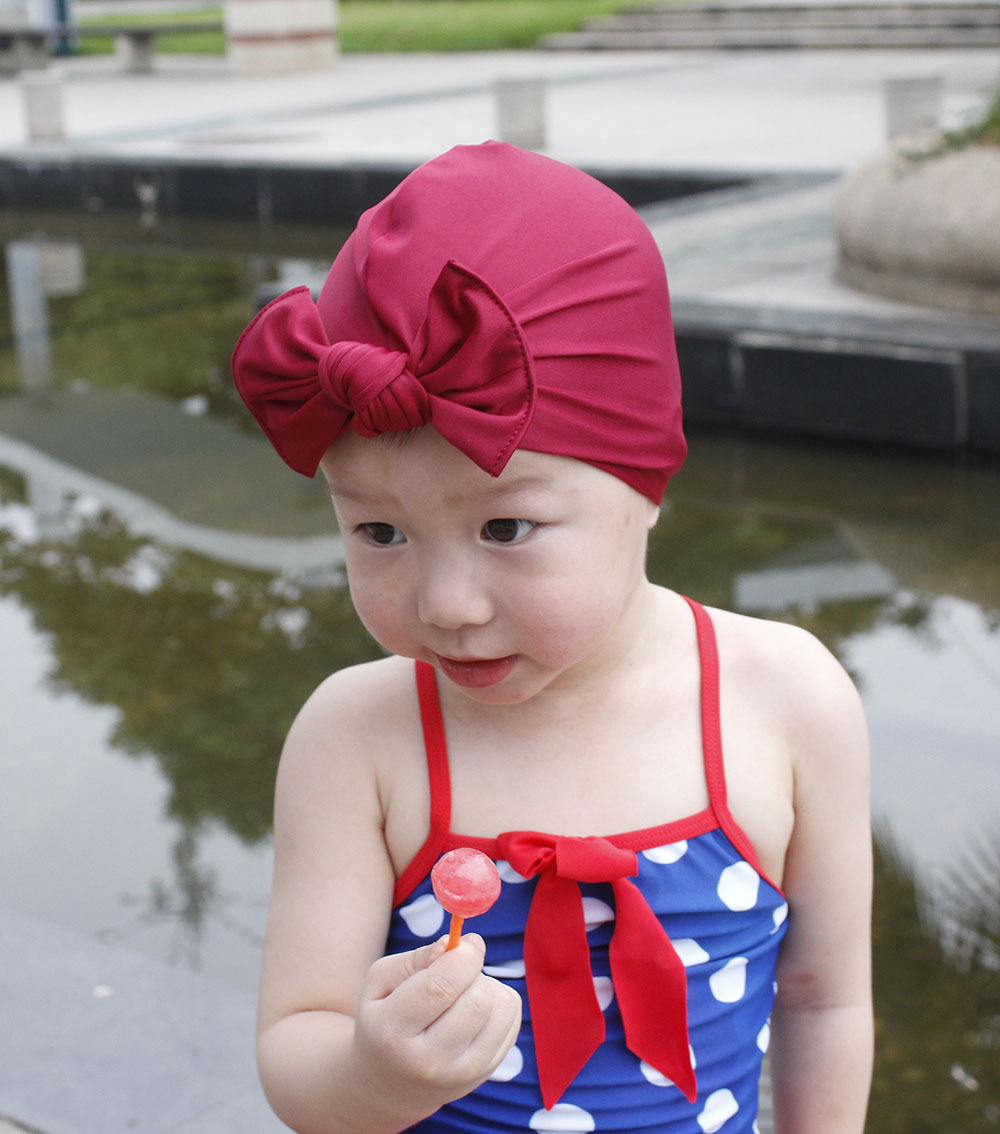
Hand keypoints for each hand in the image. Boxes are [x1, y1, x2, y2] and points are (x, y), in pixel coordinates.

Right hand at [351, 934, 522, 1114]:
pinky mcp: (485, 1073)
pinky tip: (474, 1010)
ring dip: (489, 986)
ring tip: (464, 992)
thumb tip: (454, 943)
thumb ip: (415, 958)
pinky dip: (499, 1002)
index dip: (463, 956)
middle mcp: (429, 1062)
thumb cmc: (384, 1020)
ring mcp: (461, 1074)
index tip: (466, 942)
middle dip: (473, 972)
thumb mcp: (380, 983)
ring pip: (502, 1009)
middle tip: (456, 972)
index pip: (441, 987)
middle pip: (478, 1001)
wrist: (390, 1085)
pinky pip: (511, 1020)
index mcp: (393, 1032)